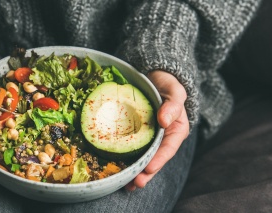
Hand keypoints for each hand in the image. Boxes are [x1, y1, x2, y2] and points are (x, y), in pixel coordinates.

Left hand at [125, 70, 189, 190]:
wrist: (154, 77)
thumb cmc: (167, 84)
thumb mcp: (175, 91)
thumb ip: (173, 105)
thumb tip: (164, 120)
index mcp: (175, 130)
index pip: (168, 149)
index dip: (159, 160)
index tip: (149, 168)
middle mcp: (162, 138)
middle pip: (155, 159)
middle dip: (145, 173)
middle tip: (135, 183)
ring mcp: (148, 138)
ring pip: (143, 158)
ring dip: (135, 172)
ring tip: (126, 185)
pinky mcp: (135, 135)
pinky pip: (130, 149)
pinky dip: (124, 160)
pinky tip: (116, 170)